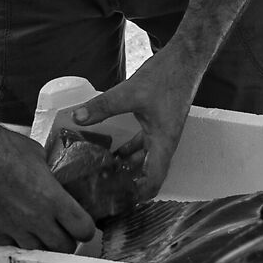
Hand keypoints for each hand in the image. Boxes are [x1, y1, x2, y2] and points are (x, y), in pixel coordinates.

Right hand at [0, 119, 96, 251]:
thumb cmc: (4, 147)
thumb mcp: (40, 157)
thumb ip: (53, 179)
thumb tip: (60, 184)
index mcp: (52, 198)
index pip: (83, 230)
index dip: (85, 228)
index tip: (82, 225)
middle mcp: (35, 217)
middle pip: (64, 247)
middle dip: (67, 239)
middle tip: (63, 230)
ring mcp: (12, 227)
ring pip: (39, 251)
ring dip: (43, 242)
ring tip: (40, 229)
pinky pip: (12, 247)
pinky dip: (17, 240)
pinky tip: (18, 227)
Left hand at [70, 46, 199, 203]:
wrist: (184, 60)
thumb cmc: (167, 77)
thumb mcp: (130, 92)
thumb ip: (103, 106)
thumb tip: (77, 117)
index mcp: (163, 143)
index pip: (154, 182)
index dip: (138, 196)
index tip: (118, 203)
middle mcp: (164, 144)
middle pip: (147, 176)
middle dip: (127, 186)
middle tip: (103, 193)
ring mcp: (160, 135)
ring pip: (143, 162)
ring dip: (125, 170)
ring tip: (102, 177)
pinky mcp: (155, 125)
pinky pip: (141, 147)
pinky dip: (127, 153)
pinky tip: (110, 154)